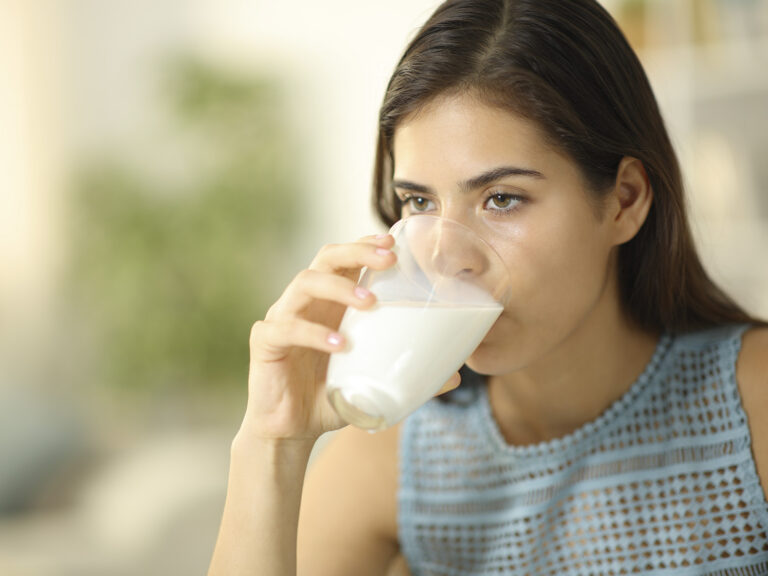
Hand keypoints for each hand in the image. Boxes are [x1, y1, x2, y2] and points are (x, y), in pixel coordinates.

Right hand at [241, 234, 396, 441]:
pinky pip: (286, 327)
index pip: (345, 258)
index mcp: (330, 304)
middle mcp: (305, 303)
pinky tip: (341, 344)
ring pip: (305, 283)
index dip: (366, 244)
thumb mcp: (372, 383)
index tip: (394, 242)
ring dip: (339, 287)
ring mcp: (282, 318)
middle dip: (357, 251)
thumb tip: (456, 377)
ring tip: (369, 302)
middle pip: (325, 258)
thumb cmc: (329, 396)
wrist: (290, 431)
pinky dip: (314, 333)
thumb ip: (407, 376)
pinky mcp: (265, 342)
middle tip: (388, 259)